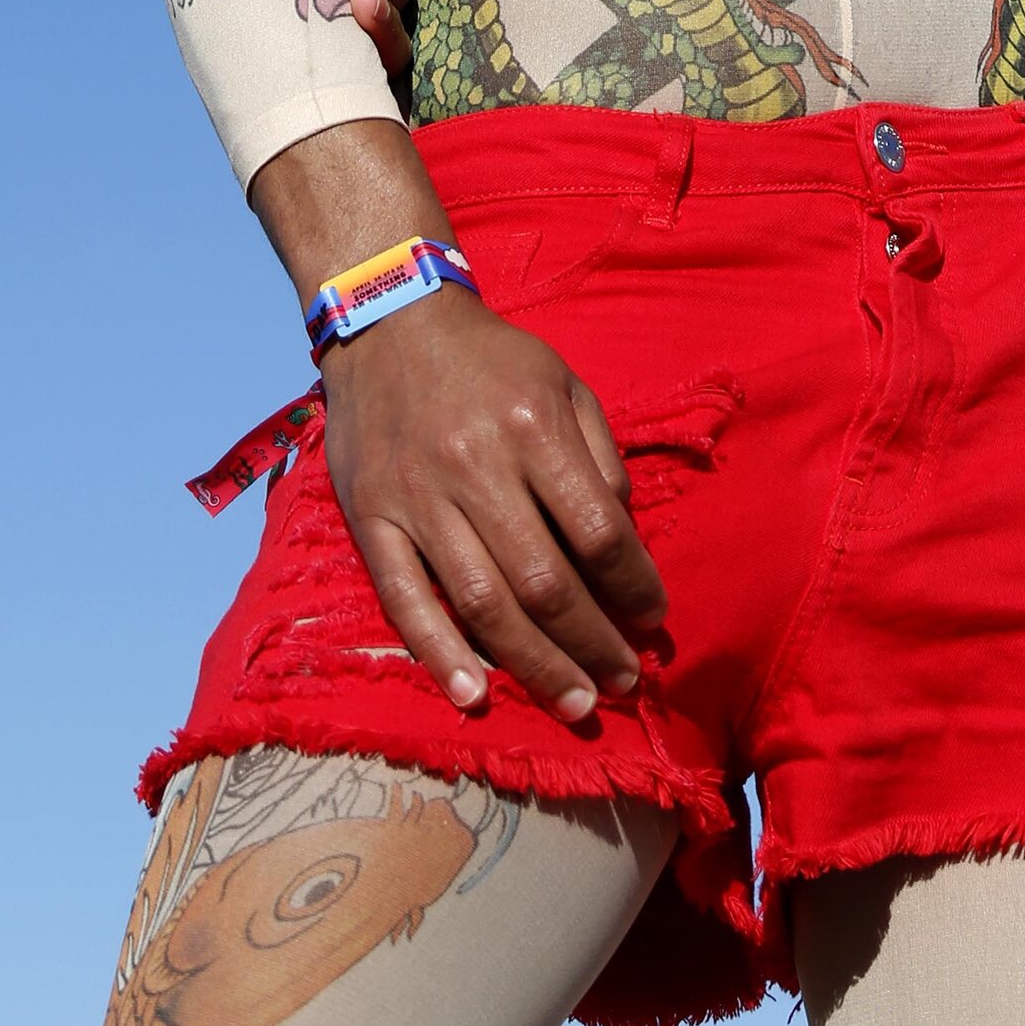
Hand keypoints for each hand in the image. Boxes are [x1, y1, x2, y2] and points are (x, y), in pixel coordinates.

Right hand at [322, 289, 668, 726]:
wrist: (388, 321)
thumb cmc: (490, 360)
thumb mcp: (564, 382)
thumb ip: (599, 456)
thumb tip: (623, 538)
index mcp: (533, 427)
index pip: (598, 531)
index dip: (633, 586)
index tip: (652, 620)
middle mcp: (476, 465)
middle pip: (544, 581)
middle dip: (592, 643)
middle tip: (622, 683)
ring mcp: (418, 497)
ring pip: (481, 602)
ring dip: (533, 665)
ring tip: (574, 704)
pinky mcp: (371, 518)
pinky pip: (403, 597)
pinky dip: (437, 652)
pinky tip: (473, 695)